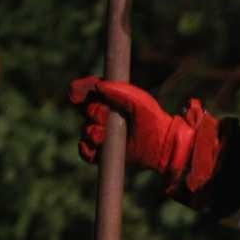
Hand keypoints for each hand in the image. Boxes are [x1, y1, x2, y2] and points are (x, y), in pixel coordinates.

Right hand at [69, 77, 222, 196]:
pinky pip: (84, 152)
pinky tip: (98, 146)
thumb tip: (99, 86)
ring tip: (104, 135)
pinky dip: (87, 149)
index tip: (77, 92)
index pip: (85, 91)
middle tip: (108, 116)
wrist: (162, 144)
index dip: (79, 90)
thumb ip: (120, 91)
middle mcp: (102, 116)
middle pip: (86, 110)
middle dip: (95, 112)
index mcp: (108, 99)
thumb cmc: (152, 118)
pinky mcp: (100, 153)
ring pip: (85, 131)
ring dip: (93, 132)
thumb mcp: (139, 100)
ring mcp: (100, 134)